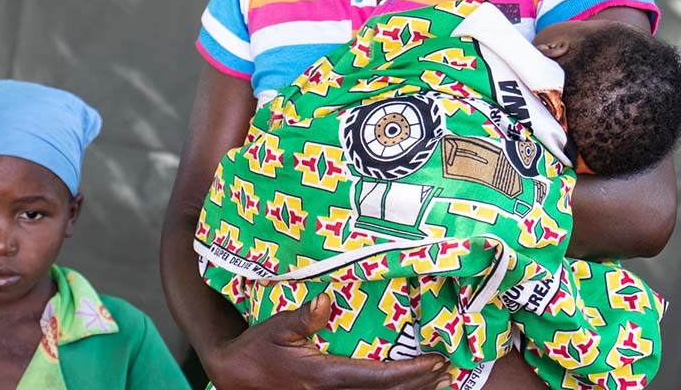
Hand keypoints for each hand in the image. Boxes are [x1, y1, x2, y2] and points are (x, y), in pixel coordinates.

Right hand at [205, 292, 451, 389]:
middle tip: (445, 368)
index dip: (411, 373)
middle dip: (419, 384)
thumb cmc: (258, 349)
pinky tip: (396, 386)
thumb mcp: (277, 327)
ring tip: (432, 379)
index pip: (379, 379)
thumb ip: (303, 316)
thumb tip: (328, 299)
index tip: (436, 361)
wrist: (235, 378)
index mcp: (325, 377)